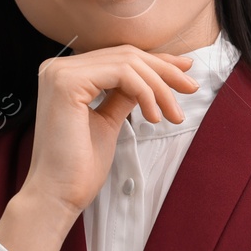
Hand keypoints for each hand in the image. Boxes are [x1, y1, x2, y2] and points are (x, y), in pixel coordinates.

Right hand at [0, 44, 198, 250]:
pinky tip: (154, 117)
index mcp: (65, 75)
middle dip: (165, 71)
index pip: (119, 58)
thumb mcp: (107, 122)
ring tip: (173, 114)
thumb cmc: (79, 167)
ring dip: (159, 87)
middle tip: (191, 89)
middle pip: (126, 56)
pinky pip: (122, 74)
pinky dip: (146, 92)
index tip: (185, 70)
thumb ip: (123, 97)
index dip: (156, 62)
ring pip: (128, 63)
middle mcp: (58, 68)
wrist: (58, 194)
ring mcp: (60, 73)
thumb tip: (149, 80)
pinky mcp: (67, 83)